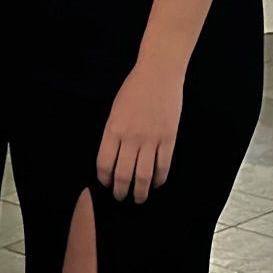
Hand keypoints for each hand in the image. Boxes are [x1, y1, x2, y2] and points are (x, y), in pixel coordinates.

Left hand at [96, 62, 183, 202]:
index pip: (104, 164)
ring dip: (140, 192)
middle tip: (121, 197)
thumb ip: (113, 134)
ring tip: (138, 198)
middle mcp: (131, 138)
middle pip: (123, 175)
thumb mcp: (115, 110)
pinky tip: (156, 183)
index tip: (106, 184)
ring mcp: (151, 140)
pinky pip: (163, 166)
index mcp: (113, 129)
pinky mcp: (169, 139)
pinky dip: (158, 179)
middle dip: (120, 191)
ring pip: (143, 176)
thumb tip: (113, 158)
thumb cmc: (134, 89)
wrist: (159, 74)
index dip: (104, 179)